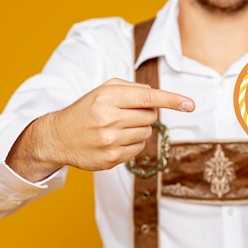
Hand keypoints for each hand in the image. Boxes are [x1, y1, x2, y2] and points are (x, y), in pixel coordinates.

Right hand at [6, 78, 194, 180]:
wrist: (58, 137)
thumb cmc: (85, 110)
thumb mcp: (102, 91)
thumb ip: (131, 89)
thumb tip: (156, 96)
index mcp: (107, 98)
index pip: (148, 98)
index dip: (172, 100)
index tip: (190, 104)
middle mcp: (109, 119)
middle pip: (151, 117)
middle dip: (145, 114)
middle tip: (126, 114)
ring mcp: (110, 141)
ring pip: (146, 133)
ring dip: (138, 129)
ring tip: (118, 128)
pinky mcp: (111, 159)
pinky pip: (138, 149)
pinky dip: (132, 143)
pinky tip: (115, 140)